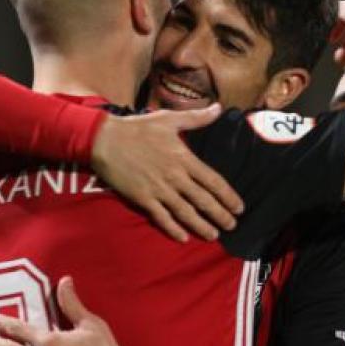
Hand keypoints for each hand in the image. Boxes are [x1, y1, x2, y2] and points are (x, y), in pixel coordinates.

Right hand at [91, 105, 244, 242]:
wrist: (105, 139)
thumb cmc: (138, 128)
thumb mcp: (169, 119)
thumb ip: (196, 117)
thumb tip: (219, 108)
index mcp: (184, 158)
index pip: (213, 181)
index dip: (228, 196)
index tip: (239, 207)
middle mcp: (175, 176)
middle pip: (204, 200)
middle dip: (220, 215)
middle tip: (232, 226)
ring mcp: (159, 189)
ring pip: (186, 212)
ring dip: (202, 225)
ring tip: (214, 235)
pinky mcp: (143, 198)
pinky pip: (162, 218)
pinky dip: (173, 229)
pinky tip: (183, 237)